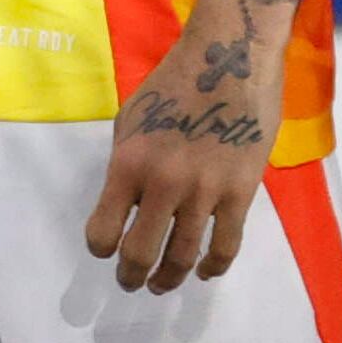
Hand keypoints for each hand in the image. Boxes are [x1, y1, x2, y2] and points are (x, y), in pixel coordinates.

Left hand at [84, 8, 279, 291]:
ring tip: (162, 285)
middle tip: (130, 283)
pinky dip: (213, 267)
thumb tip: (127, 205)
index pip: (104, 229)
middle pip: (140, 252)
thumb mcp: (132, 120)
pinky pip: (225, 245)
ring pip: (183, 257)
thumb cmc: (173, 82)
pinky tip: (204, 272)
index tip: (104, 251)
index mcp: (128, 162)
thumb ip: (127, 165)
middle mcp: (163, 183)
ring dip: (169, 278)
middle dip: (131, 275)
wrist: (230, 58)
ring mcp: (205, 191)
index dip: (100, 248)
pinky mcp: (240, 192)